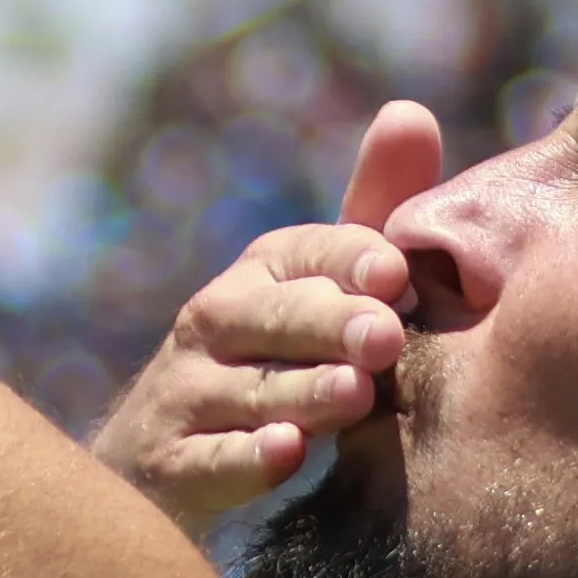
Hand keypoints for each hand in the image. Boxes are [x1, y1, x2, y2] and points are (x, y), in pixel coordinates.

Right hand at [91, 101, 445, 534]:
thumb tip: (411, 112)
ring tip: (353, 396)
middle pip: (272, 316)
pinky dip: (243, 460)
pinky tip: (285, 455)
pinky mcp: (167, 466)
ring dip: (300, 392)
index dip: (350, 262)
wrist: (167, 463)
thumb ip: (371, 216)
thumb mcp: (321, 289)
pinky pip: (206, 461)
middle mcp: (213, 321)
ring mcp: (184, 394)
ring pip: (245, 390)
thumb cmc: (275, 364)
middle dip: (329, 323)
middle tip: (386, 338)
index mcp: (261, 271)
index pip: (309, 253)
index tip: (397, 276)